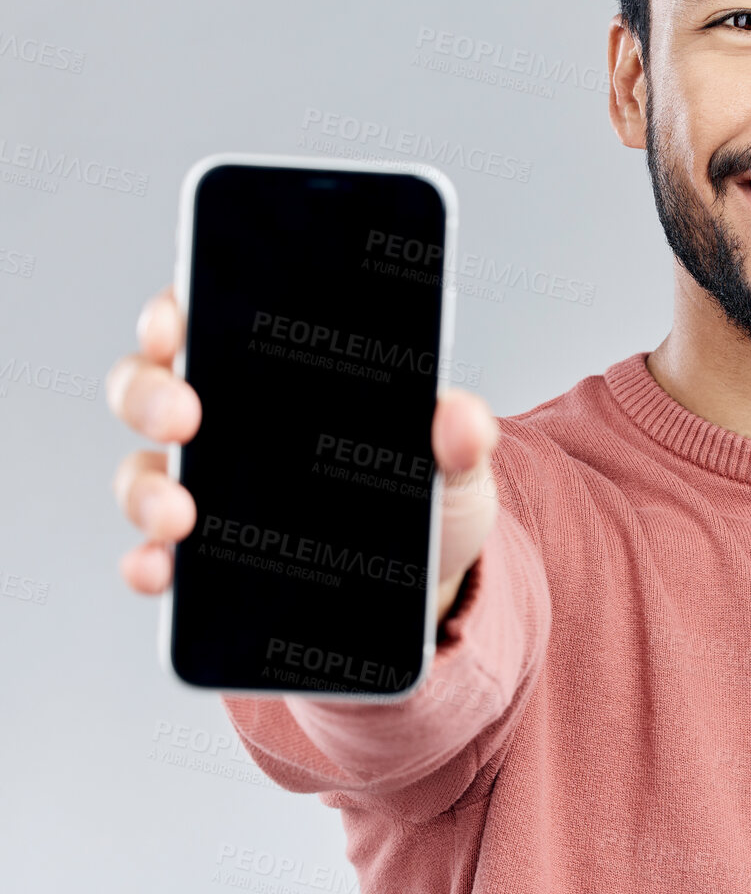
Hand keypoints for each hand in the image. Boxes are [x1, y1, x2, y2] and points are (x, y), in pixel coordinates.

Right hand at [106, 286, 500, 627]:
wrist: (427, 584)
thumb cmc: (430, 497)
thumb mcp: (456, 463)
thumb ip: (461, 437)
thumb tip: (463, 418)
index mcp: (281, 367)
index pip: (210, 311)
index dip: (178, 309)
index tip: (175, 325)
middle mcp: (227, 416)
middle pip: (151, 382)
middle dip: (151, 394)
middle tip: (183, 416)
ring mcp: (205, 484)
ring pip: (144, 468)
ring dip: (147, 489)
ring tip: (179, 516)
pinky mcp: (202, 553)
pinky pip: (154, 551)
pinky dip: (148, 560)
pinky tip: (162, 569)